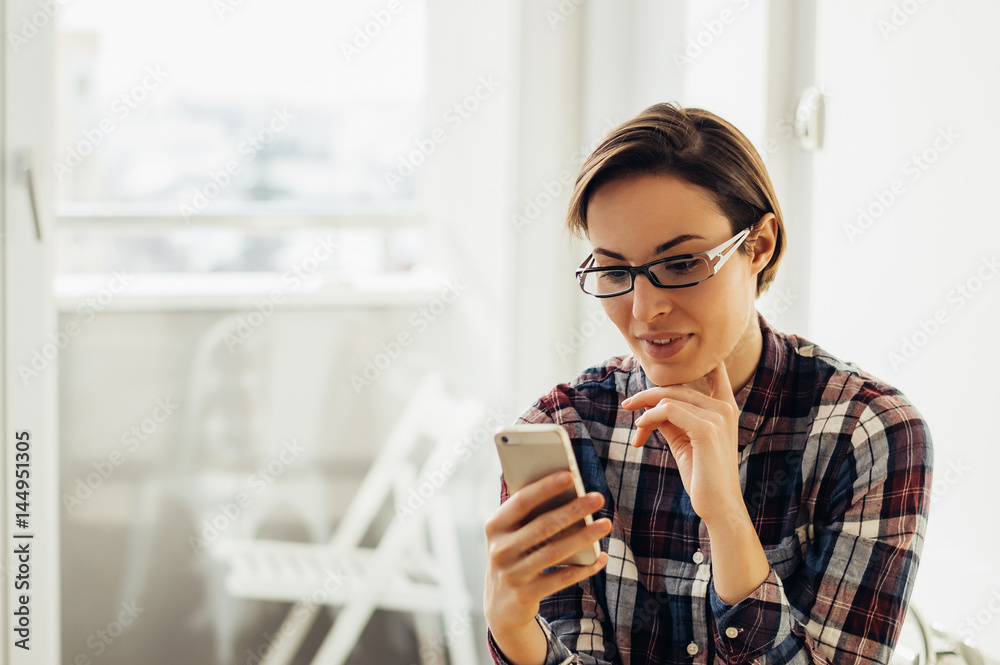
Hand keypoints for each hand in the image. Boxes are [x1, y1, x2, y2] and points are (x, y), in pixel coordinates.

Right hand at [483, 470, 610, 635]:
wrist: (499, 605)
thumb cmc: (514, 555)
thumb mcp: (511, 535)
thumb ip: (530, 516)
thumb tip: (570, 493)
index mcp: (495, 526)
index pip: (521, 501)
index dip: (545, 487)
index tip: (570, 475)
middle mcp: (500, 549)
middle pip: (543, 525)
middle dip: (573, 510)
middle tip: (597, 498)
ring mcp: (512, 573)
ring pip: (555, 551)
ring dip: (584, 537)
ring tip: (605, 524)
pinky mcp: (527, 594)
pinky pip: (562, 578)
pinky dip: (584, 568)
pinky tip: (601, 557)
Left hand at [621, 362, 742, 523]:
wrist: (719, 506)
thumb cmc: (702, 475)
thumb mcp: (685, 441)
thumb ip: (672, 420)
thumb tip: (649, 406)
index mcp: (725, 408)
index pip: (715, 372)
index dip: (696, 362)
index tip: (672, 361)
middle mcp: (725, 408)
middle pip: (677, 387)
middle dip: (648, 398)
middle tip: (628, 407)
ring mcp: (718, 416)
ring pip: (669, 398)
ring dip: (645, 413)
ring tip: (637, 433)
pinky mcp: (707, 429)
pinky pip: (668, 410)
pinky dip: (649, 418)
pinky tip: (640, 431)